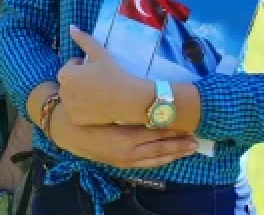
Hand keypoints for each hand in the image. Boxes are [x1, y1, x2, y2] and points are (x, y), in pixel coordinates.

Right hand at [48, 102, 196, 169]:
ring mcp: (126, 159)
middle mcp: (129, 151)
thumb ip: (126, 106)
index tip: (186, 121)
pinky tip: (170, 156)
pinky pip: (148, 164)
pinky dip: (162, 160)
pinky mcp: (123, 163)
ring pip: (157, 158)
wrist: (66, 131)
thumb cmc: (85, 115)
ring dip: (175, 153)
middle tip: (196, 138)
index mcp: (125, 135)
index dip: (173, 127)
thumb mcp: (105, 107)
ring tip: (190, 148)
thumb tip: (147, 99)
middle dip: (180, 143)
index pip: (156, 132)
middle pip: (161, 147)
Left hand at [58, 25, 151, 125]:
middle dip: (80, 81)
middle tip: (98, 82)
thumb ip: (83, 39)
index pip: (70, 67)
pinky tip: (97, 106)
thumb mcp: (98, 54)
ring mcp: (68, 107)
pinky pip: (76, 112)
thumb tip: (71, 27)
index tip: (96, 70)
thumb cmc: (114, 74)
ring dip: (80, 94)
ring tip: (98, 94)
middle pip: (70, 83)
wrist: (129, 99)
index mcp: (65, 74)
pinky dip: (84, 110)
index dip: (83, 67)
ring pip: (72, 98)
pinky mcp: (76, 120)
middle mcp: (62, 91)